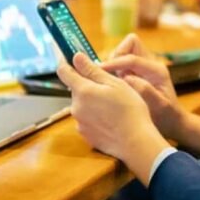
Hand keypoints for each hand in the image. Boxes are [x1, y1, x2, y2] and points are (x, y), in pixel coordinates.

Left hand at [57, 53, 169, 183]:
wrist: (135, 142)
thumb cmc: (129, 109)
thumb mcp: (114, 83)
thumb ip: (92, 70)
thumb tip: (76, 57)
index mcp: (82, 91)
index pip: (63, 71)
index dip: (65, 62)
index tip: (70, 58)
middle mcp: (75, 107)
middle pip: (76, 89)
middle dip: (87, 85)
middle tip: (108, 87)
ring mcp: (79, 122)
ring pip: (82, 104)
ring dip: (92, 101)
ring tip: (112, 106)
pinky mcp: (85, 134)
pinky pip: (87, 119)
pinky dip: (95, 116)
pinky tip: (110, 119)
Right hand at [102, 34, 199, 157]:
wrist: (172, 122)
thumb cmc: (166, 116)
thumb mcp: (158, 106)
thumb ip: (145, 91)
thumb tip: (127, 78)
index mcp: (157, 70)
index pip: (132, 58)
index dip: (115, 62)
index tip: (101, 70)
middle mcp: (151, 64)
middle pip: (129, 44)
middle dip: (116, 56)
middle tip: (109, 75)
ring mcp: (144, 67)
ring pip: (124, 51)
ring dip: (114, 63)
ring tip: (110, 81)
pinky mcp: (137, 72)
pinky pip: (122, 62)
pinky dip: (115, 69)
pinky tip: (112, 84)